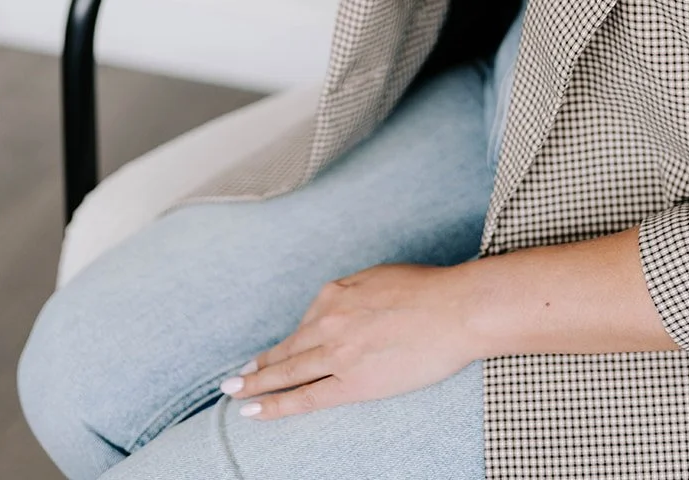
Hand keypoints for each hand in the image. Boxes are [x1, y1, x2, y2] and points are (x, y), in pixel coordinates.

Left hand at [217, 262, 478, 420]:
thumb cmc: (429, 290)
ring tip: (234, 392)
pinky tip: (254, 411)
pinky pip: (305, 397)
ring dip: (256, 384)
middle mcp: (329, 320)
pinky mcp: (352, 382)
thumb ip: (355, 294)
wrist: (455, 309)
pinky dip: (275, 404)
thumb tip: (345, 308)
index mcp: (337, 293)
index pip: (307, 322)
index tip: (273, 352)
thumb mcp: (381, 277)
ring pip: (287, 372)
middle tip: (233, 378)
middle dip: (258, 365)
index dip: (289, 341)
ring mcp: (337, 353)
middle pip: (287, 348)